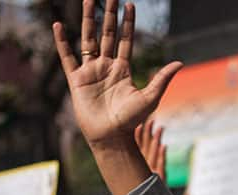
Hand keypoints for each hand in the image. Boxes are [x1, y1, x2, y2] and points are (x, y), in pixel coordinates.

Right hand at [53, 1, 181, 194]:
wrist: (111, 137)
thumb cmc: (131, 121)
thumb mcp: (150, 97)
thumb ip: (162, 78)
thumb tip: (179, 62)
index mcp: (123, 69)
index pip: (126, 40)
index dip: (128, 23)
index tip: (130, 4)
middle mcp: (106, 67)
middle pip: (108, 34)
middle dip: (109, 15)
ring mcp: (91, 72)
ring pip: (88, 39)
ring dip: (88, 20)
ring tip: (87, 1)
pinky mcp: (77, 80)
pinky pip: (68, 57)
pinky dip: (62, 42)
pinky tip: (58, 26)